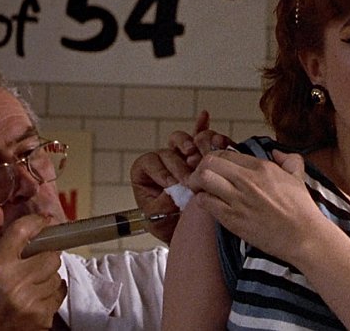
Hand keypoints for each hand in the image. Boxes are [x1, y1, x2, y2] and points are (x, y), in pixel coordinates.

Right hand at [0, 212, 65, 330]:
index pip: (22, 232)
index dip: (36, 223)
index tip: (43, 222)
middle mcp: (13, 283)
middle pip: (50, 255)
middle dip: (43, 257)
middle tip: (31, 264)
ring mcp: (29, 301)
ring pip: (56, 274)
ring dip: (47, 277)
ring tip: (27, 285)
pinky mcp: (41, 317)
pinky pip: (59, 292)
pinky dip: (51, 293)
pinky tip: (34, 298)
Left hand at [130, 110, 232, 243]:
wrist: (188, 232)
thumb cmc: (168, 225)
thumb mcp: (158, 217)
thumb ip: (163, 202)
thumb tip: (175, 190)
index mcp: (146, 174)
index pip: (149, 162)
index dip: (160, 171)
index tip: (171, 184)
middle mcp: (164, 162)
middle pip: (168, 148)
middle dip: (178, 163)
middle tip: (187, 177)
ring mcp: (182, 157)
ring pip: (183, 140)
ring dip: (190, 145)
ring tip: (196, 156)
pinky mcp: (199, 157)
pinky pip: (199, 137)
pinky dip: (201, 126)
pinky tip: (204, 116)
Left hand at [187, 149, 320, 260]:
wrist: (303, 235)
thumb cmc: (301, 209)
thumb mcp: (298, 176)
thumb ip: (288, 159)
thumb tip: (277, 153)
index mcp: (262, 167)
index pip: (226, 153)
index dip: (216, 158)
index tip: (216, 168)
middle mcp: (247, 180)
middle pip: (209, 162)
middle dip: (201, 168)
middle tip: (202, 177)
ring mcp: (238, 199)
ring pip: (203, 179)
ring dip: (197, 183)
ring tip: (201, 190)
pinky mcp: (232, 218)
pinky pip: (205, 202)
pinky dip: (202, 201)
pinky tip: (209, 204)